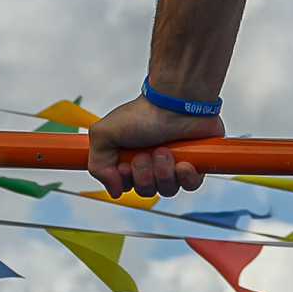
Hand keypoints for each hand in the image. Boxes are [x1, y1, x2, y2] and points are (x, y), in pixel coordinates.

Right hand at [87, 97, 220, 197]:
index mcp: (130, 158)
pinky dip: (186, 177)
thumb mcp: (104, 134)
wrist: (176, 101)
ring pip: (167, 190)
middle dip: (144, 174)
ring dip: (163, 173)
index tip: (126, 164)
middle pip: (146, 190)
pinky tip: (183, 163)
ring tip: (165, 151)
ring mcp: (173, 164)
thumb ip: (97, 164)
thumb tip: (114, 190)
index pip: (126, 186)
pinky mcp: (195, 164)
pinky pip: (190, 185)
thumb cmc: (143, 113)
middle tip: (146, 153)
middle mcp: (151, 163)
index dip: (126, 180)